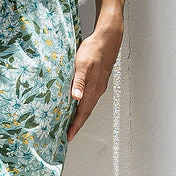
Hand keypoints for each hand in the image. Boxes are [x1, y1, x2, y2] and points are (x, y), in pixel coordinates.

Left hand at [66, 24, 122, 141]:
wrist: (108, 39)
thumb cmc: (94, 49)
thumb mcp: (82, 63)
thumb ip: (79, 81)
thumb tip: (76, 98)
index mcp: (93, 88)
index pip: (83, 112)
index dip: (76, 125)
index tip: (69, 136)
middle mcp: (97, 90)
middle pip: (86, 112)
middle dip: (77, 124)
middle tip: (68, 135)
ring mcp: (98, 86)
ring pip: (88, 105)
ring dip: (80, 116)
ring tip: (71, 123)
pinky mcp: (98, 80)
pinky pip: (90, 98)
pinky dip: (83, 105)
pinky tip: (77, 104)